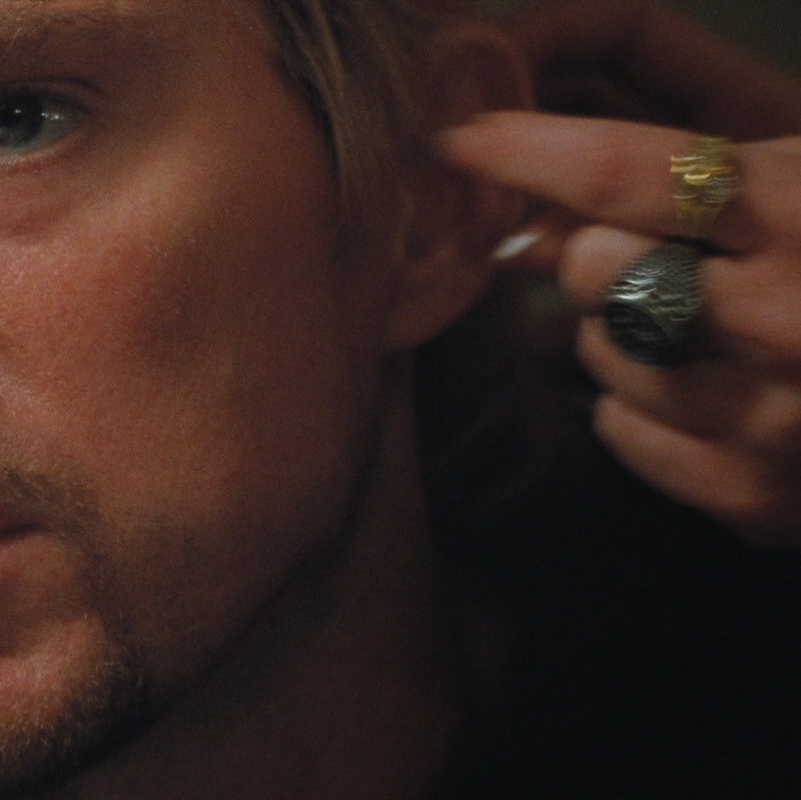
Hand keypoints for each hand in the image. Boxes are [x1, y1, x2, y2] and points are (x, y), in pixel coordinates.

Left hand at [436, 2, 800, 546]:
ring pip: (601, 352)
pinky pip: (620, 429)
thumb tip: (536, 209)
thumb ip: (684, 175)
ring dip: (623, 329)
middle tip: (651, 252)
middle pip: (601, 267)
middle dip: (602, 250)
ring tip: (704, 324)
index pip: (632, 173)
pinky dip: (643, 405)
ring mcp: (775, 422)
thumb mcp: (799, 183)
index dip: (530, 147)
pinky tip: (711, 389)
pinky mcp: (755, 501)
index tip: (459, 136)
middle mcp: (794, 320)